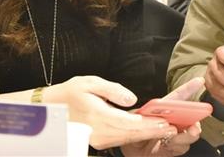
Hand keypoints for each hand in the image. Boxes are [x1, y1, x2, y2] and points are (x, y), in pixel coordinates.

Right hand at [44, 76, 172, 149]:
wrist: (50, 110)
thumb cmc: (69, 93)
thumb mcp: (89, 83)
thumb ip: (112, 90)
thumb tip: (132, 98)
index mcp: (98, 116)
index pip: (129, 123)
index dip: (149, 124)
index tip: (165, 122)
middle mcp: (99, 132)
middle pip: (132, 134)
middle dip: (153, 131)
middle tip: (172, 128)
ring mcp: (98, 140)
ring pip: (128, 139)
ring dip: (147, 135)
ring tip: (165, 129)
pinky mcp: (99, 141)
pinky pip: (121, 140)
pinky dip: (136, 136)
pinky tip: (147, 131)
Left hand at [121, 77, 204, 155]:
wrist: (128, 150)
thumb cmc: (129, 132)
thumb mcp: (134, 122)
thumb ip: (147, 121)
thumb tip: (165, 124)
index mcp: (162, 109)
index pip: (177, 96)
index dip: (189, 87)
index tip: (200, 80)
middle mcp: (171, 120)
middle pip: (189, 117)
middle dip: (194, 121)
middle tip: (193, 127)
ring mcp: (174, 134)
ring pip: (189, 134)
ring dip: (184, 138)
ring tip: (172, 139)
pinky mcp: (173, 148)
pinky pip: (183, 148)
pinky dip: (178, 147)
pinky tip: (169, 146)